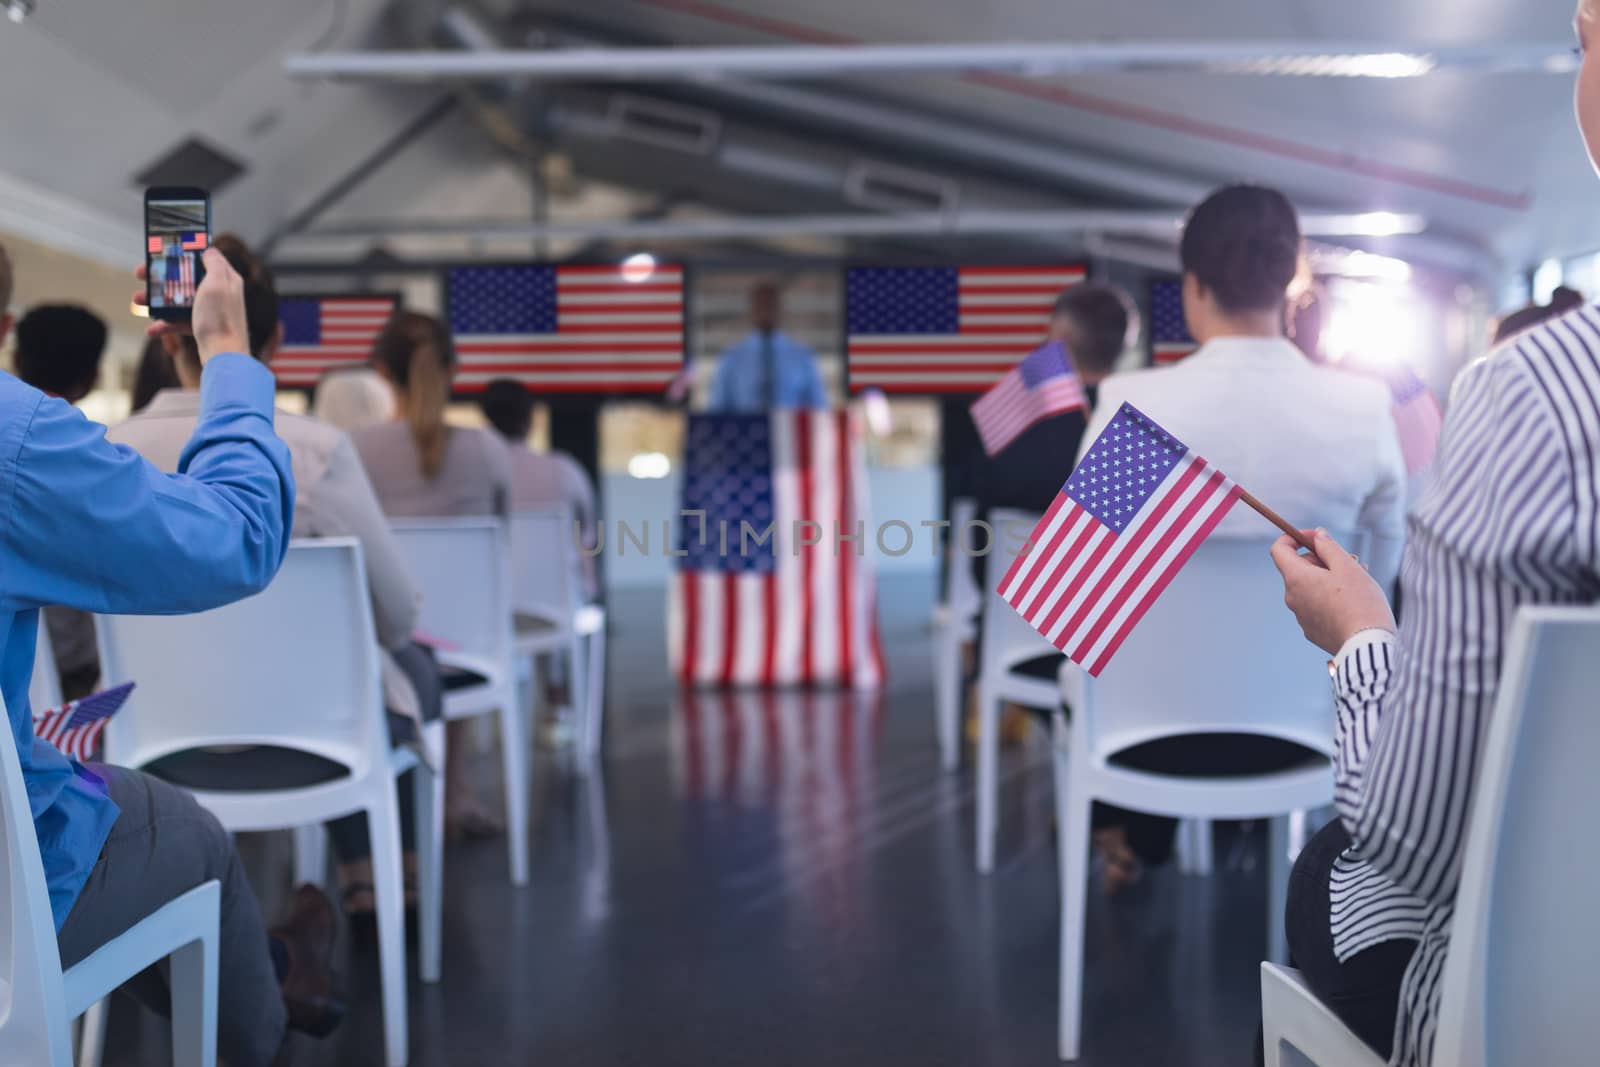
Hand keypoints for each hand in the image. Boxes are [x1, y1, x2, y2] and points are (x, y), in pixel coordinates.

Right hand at [132, 248, 248, 363]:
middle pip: (185, 278)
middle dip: (160, 276)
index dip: (182, 252)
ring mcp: (211, 311)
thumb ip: (214, 264)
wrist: (224, 357)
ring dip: (156, 300)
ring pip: (179, 300)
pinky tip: (152, 329)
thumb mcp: (217, 284)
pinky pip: (180, 322)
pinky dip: (165, 324)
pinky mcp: (204, 328)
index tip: (162, 250)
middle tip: (139, 274)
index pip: (203, 257)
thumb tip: (210, 249)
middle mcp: (220, 293)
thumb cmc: (220, 319)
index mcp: (226, 278)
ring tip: (137, 300)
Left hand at [1269, 528, 1395, 654]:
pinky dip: (1330, 596)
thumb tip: (1317, 535)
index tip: (1316, 537)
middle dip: (1321, 558)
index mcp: (1296, 579)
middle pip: (1298, 568)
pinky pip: (1316, 606)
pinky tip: (1354, 599)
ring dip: (1329, 577)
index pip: (1279, 550)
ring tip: (1359, 578)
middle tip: (1350, 559)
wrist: (1368, 645)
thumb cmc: (1360, 603)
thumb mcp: (1347, 567)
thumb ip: (1329, 547)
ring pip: (1311, 587)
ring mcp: (1301, 616)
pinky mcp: (1313, 630)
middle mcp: (1292, 598)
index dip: (1294, 537)